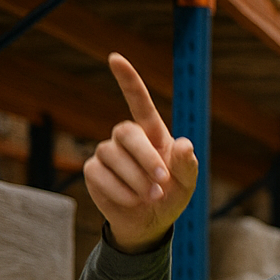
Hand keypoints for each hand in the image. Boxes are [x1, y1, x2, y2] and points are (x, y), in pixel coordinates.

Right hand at [83, 53, 199, 253]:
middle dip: (146, 157)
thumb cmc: (171, 196)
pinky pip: (99, 174)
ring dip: (136, 179)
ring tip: (151, 197)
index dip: (128, 80)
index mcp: (152, 134)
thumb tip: (184, 143)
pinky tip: (132, 200)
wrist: (150, 222)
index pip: (139, 102)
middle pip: (126, 131)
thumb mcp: (187, 183)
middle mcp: (127, 138)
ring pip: (112, 155)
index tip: (115, 58)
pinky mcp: (93, 171)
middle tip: (162, 181)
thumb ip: (187, 165)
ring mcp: (107, 153)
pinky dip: (119, 191)